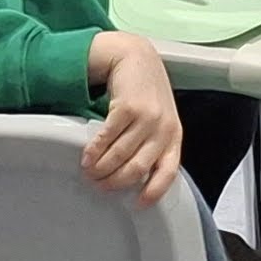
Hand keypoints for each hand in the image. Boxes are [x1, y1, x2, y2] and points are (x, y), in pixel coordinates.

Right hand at [85, 34, 184, 204]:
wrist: (135, 56)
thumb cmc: (145, 91)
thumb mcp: (158, 118)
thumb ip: (152, 144)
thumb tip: (134, 176)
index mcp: (173, 135)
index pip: (168, 172)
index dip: (153, 192)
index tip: (138, 204)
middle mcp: (163, 128)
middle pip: (137, 168)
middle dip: (115, 181)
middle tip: (100, 186)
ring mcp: (147, 117)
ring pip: (121, 155)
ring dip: (101, 169)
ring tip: (90, 173)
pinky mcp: (129, 107)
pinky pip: (107, 138)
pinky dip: (95, 151)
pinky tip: (87, 157)